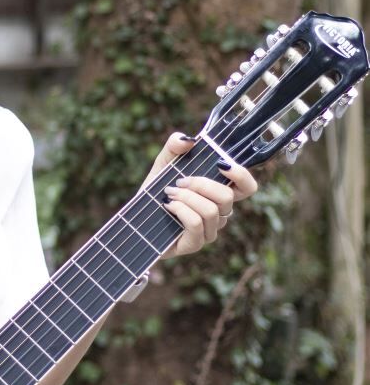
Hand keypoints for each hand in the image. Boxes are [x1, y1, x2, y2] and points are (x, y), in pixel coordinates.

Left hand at [142, 133, 257, 257]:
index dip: (241, 176)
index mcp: (218, 193)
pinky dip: (180, 210)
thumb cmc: (155, 191)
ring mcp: (209, 231)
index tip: (220, 163)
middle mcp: (219, 213)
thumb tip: (188, 140)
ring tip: (168, 193)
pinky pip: (195, 223)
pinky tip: (167, 205)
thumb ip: (174, 146)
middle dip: (201, 184)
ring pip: (210, 210)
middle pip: (227, 197)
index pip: (247, 188)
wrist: (136, 218)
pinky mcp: (194, 244)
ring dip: (186, 197)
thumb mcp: (163, 163)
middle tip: (179, 181)